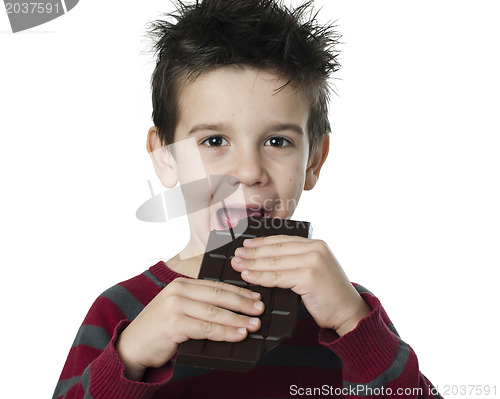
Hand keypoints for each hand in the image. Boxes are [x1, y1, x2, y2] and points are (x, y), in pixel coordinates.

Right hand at [116, 277, 263, 380]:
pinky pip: (206, 328)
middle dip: (242, 303)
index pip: (216, 285)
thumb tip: (232, 310)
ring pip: (215, 312)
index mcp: (181, 284)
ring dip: (237, 319)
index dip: (238, 291)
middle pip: (218, 295)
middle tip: (259, 310)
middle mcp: (178, 290)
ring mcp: (175, 306)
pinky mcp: (174, 324)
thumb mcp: (178, 309)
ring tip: (253, 325)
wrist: (132, 346)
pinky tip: (237, 334)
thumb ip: (199, 305)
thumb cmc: (159, 329)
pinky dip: (225, 332)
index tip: (255, 297)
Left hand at [231, 235, 370, 335]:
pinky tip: (248, 276)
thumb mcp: (314, 270)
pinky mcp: (308, 276)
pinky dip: (260, 277)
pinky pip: (277, 276)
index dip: (261, 242)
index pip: (282, 240)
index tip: (245, 245)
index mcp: (316, 244)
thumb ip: (296, 261)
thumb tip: (265, 259)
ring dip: (252, 264)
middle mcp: (315, 248)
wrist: (349, 313)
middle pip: (276, 249)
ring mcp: (313, 261)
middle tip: (235, 255)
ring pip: (274, 262)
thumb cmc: (329, 295)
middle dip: (252, 252)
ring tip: (237, 265)